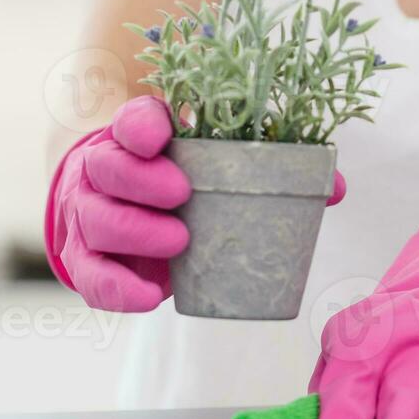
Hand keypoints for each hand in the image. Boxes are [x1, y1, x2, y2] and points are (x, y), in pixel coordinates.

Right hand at [45, 96, 347, 311]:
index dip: (142, 125)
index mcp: (138, 138)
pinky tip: (150, 298)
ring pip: (96, 219)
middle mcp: (104, 170)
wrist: (119, 214)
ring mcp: (88, 216)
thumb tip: (334, 188)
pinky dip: (118, 289)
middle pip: (107, 166)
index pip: (131, 120)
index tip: (163, 135)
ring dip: (135, 230)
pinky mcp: (84, 260)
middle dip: (142, 179)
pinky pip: (92, 277)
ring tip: (179, 243)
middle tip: (182, 194)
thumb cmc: (179, 184)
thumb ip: (271, 171)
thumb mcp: (217, 168)